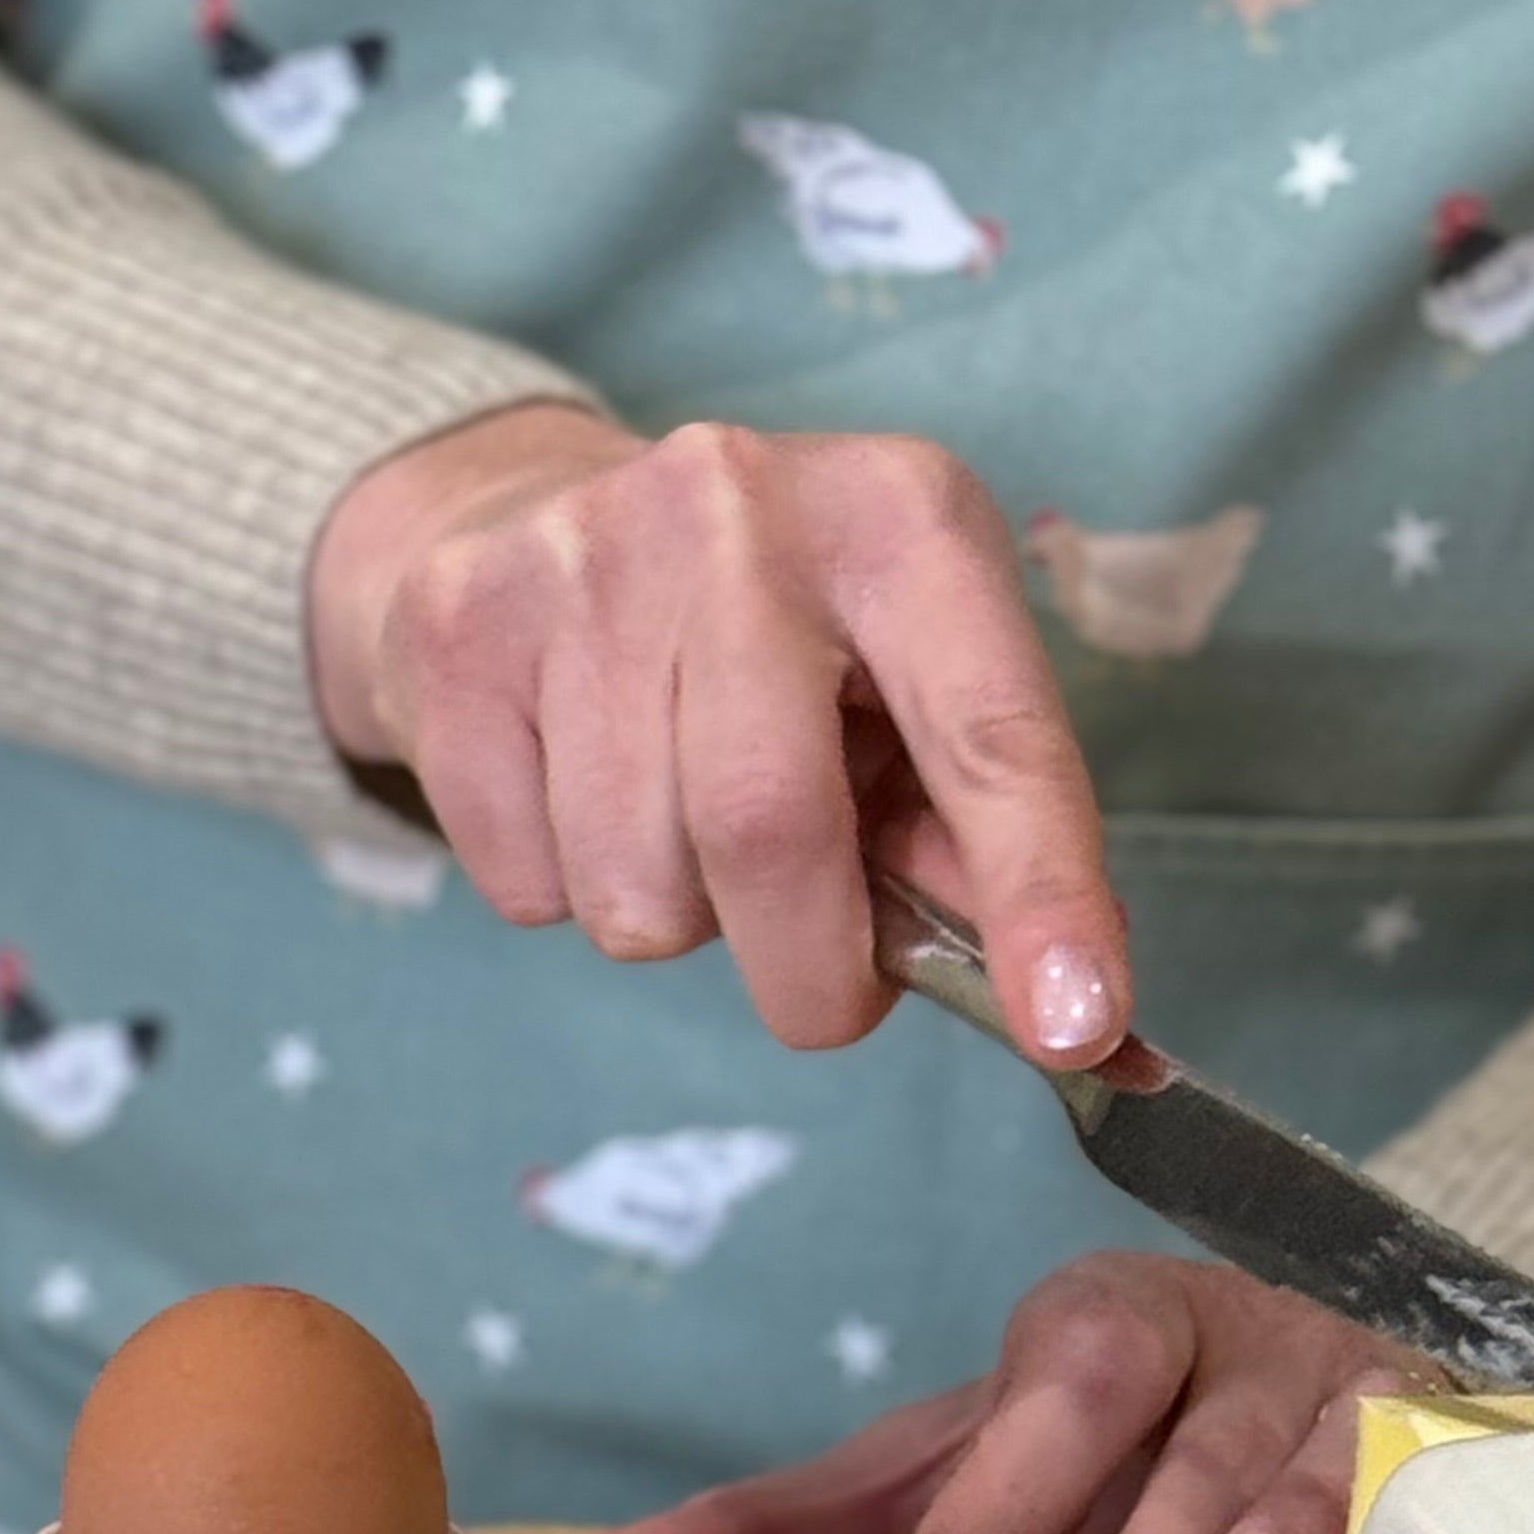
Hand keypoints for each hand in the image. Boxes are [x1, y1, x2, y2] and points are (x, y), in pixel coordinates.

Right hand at [306, 401, 1127, 1064]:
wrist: (516, 514)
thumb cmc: (759, 639)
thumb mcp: (898, 689)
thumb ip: (970, 837)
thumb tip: (1064, 1005)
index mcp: (900, 519)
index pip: (991, 733)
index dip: (1040, 895)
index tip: (1075, 1025)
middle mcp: (741, 508)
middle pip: (768, 828)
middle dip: (806, 970)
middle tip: (820, 986)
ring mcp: (583, 558)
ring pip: (635, 887)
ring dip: (675, 921)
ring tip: (675, 824)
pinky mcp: (458, 630)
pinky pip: (528, 886)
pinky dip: (562, 893)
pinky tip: (573, 792)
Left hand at [603, 1252, 1403, 1533]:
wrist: (1334, 1421)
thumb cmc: (1111, 1465)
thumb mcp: (950, 1481)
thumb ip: (797, 1530)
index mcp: (1105, 1330)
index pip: (1060, 1369)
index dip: (1007, 1471)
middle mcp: (1233, 1346)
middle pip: (1180, 1410)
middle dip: (1118, 1524)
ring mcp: (1350, 1405)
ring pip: (1306, 1467)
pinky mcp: (1443, 1471)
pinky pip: (1421, 1515)